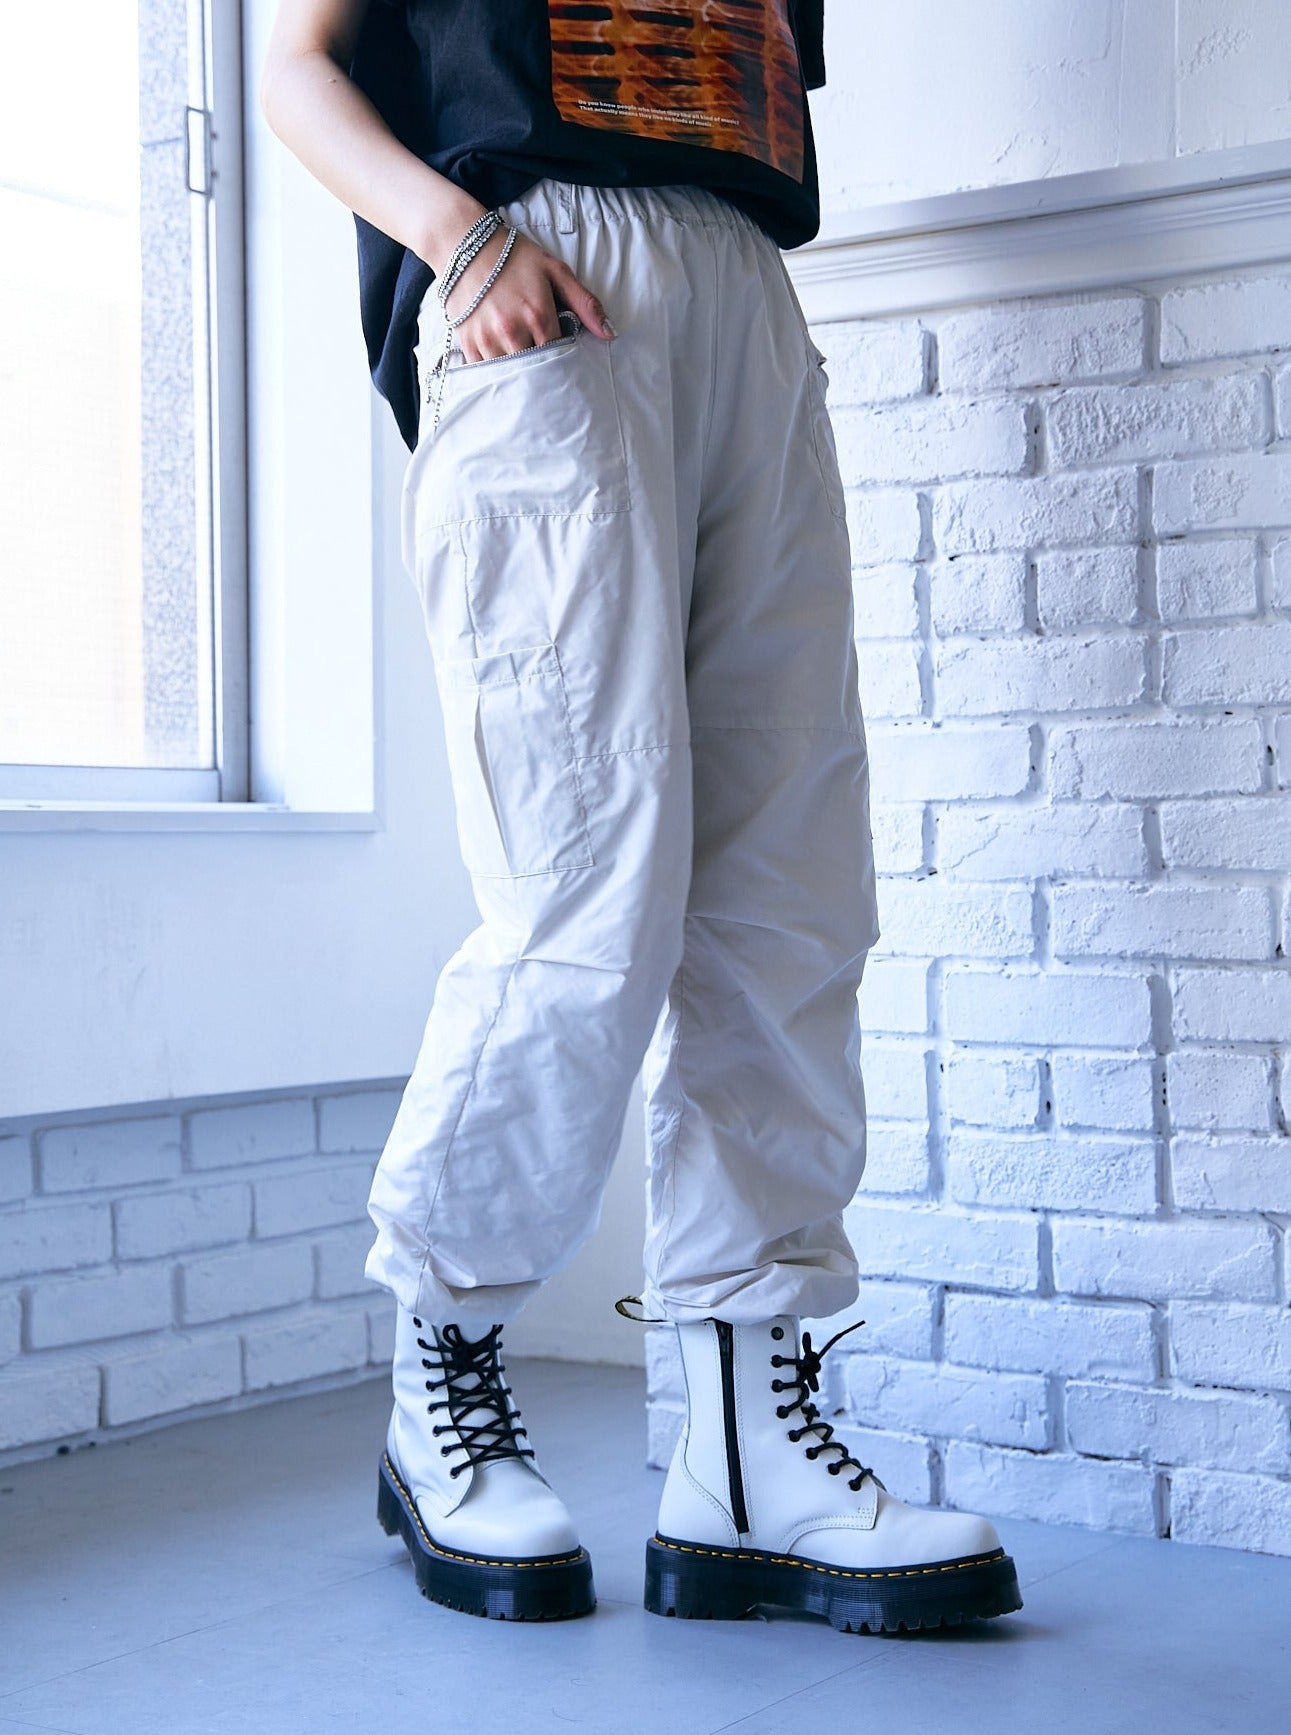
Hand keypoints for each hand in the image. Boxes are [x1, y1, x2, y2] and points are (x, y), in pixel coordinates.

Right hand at [439, 227, 615, 362]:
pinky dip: (496, 373)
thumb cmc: (514, 257)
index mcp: (538, 315)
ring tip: (525, 368)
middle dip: (543, 372)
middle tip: (547, 371)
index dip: (564, 361)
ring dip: (519, 375)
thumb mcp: (555, 272)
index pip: (560, 356)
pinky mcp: (468, 343)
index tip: (565, 361)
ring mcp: (488, 338)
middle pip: (535, 370)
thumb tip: (610, 333)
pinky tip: (503, 365)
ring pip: (510, 375)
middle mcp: (513, 331)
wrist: (465, 245)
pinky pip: (485, 372)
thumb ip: (585, 303)